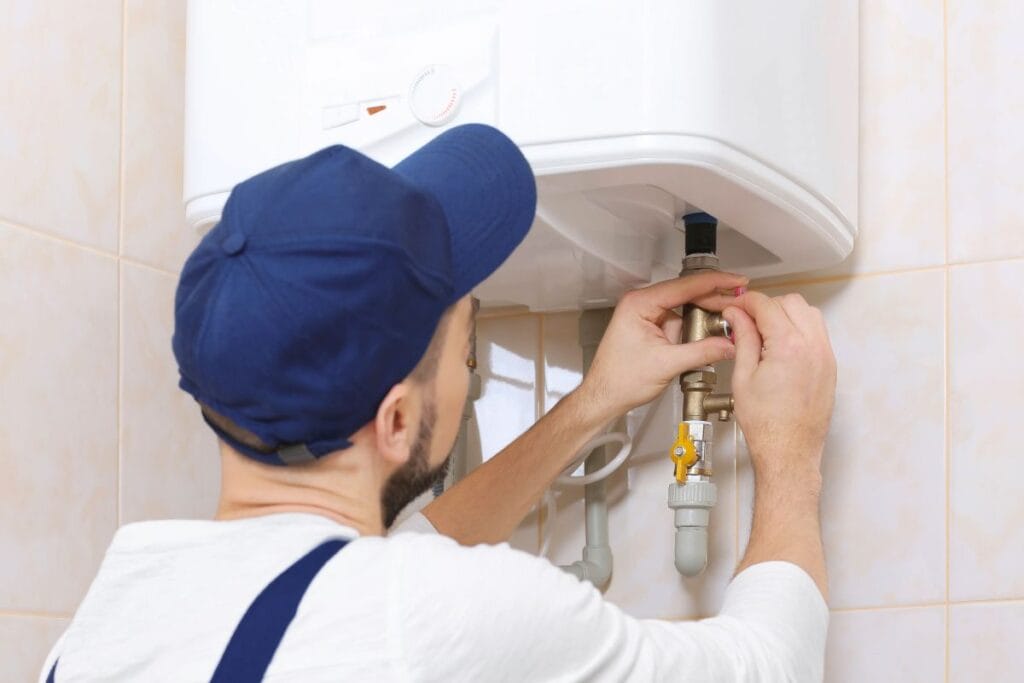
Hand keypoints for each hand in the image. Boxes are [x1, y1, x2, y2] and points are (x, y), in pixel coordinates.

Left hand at [577, 271, 747, 421]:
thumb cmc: (620, 380)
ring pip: (685, 309)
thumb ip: (702, 352)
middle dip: (713, 302)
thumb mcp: (667, 365)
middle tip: (738, 304)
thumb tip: (729, 344)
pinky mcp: (651, 327)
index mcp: (639, 304)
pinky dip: (693, 330)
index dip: (714, 282)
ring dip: (703, 319)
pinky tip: (706, 339)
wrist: (604, 396)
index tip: (736, 281)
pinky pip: (679, 322)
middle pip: (686, 294)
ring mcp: (646, 315)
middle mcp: (641, 304)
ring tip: (722, 329)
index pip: (684, 286)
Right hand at [722, 292, 836, 478]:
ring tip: (765, 332)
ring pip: (809, 313)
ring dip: (786, 314)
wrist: (789, 451)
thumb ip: (742, 339)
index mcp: (788, 346)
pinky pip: (817, 332)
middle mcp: (813, 347)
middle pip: (791, 302)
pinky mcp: (830, 366)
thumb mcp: (743, 377)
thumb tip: (737, 316)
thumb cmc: (766, 424)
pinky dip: (800, 328)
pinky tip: (781, 344)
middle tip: (747, 320)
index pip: (766, 305)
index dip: (746, 302)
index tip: (735, 307)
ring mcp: (825, 356)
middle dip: (767, 306)